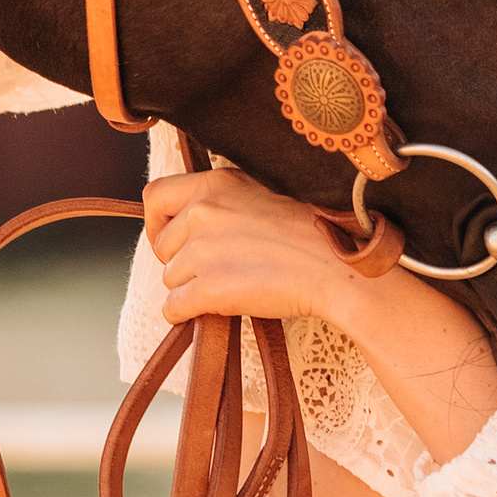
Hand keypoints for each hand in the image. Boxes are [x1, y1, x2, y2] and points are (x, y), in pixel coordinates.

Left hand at [140, 154, 496, 464]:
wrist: (342, 267)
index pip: (154, 196)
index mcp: (216, 182)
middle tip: (214, 269)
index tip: (174, 238)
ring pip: (169, 278)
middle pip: (163, 245)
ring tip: (233, 286)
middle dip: (180, 261)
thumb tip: (197, 213)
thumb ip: (227, 198)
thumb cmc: (314, 233)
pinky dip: (187, 314)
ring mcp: (204, 250)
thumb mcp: (267, 191)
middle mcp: (203, 211)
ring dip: (191, 287)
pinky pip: (173, 308)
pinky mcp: (210, 289)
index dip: (159, 222)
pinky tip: (216, 310)